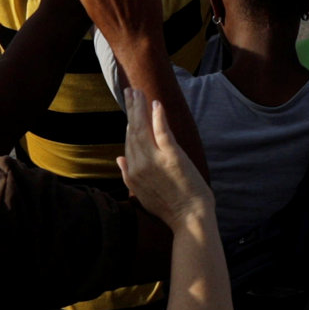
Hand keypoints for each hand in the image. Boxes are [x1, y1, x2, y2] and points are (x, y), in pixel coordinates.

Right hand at [114, 96, 214, 233]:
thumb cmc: (169, 208)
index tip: (131, 108)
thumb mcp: (141, 194)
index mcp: (131, 173)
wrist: (190, 218)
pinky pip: (162, 132)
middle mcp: (139, 165)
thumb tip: (118, 158)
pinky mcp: (172, 157)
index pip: (128, 141)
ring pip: (143, 128)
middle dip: (131, 109)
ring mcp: (155, 160)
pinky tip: (156, 104)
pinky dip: (158, 117)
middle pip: (132, 130)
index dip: (129, 123)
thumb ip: (128, 175)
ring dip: (140, 107)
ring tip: (139, 92)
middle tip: (130, 91)